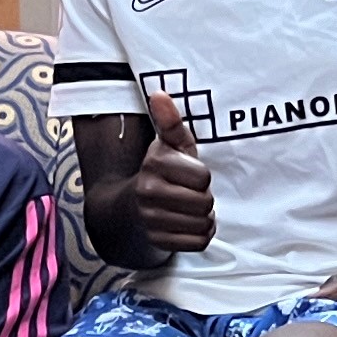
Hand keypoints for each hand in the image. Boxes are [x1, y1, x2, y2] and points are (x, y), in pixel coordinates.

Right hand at [127, 86, 217, 257]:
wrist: (130, 207)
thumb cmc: (161, 172)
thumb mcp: (169, 145)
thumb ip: (170, 122)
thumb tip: (159, 94)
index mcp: (155, 164)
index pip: (203, 177)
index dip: (202, 177)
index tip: (190, 174)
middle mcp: (148, 191)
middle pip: (205, 202)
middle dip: (204, 198)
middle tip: (190, 193)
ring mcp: (151, 219)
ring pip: (203, 223)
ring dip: (204, 218)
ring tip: (190, 209)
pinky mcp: (158, 241)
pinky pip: (198, 242)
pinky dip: (198, 235)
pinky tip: (187, 224)